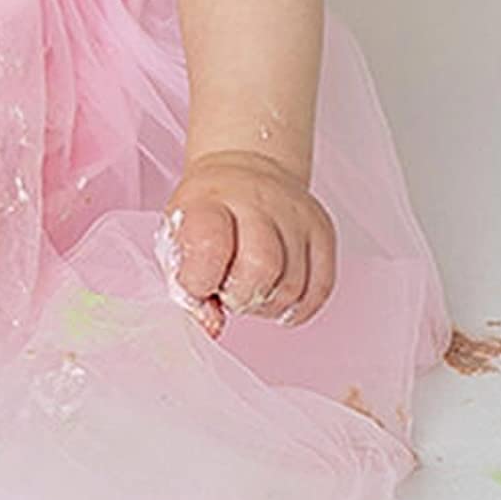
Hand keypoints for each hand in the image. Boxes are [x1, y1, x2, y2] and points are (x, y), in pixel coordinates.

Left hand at [163, 152, 335, 337]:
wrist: (246, 174)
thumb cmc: (208, 214)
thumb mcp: (177, 237)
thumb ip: (185, 285)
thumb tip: (211, 325)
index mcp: (210, 198)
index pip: (209, 243)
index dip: (199, 281)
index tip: (195, 289)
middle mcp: (257, 199)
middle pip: (261, 266)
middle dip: (241, 297)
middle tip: (227, 292)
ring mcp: (296, 214)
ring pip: (292, 286)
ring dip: (267, 304)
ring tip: (249, 287)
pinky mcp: (323, 231)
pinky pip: (320, 290)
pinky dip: (296, 307)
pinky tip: (275, 292)